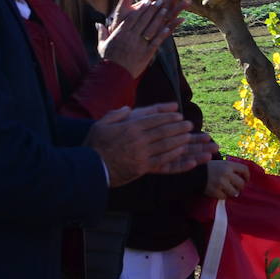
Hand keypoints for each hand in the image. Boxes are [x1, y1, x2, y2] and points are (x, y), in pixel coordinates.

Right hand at [84, 102, 210, 186]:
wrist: (90, 169)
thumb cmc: (94, 146)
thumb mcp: (101, 125)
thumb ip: (116, 115)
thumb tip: (128, 108)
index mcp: (130, 127)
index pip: (154, 119)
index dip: (169, 116)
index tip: (178, 115)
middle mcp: (138, 139)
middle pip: (163, 131)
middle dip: (178, 127)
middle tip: (189, 124)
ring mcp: (141, 154)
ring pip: (166, 145)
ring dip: (179, 140)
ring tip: (189, 136)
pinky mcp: (142, 167)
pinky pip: (162, 160)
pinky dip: (174, 155)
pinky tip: (181, 151)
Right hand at [97, 0, 189, 76]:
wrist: (114, 76)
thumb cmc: (108, 60)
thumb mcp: (101, 45)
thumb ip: (102, 33)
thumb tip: (98, 23)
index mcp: (120, 34)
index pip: (132, 18)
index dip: (141, 10)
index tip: (147, 2)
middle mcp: (130, 37)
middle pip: (143, 20)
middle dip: (152, 10)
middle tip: (160, 1)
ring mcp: (139, 45)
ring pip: (150, 28)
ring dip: (159, 18)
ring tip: (165, 9)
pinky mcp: (146, 53)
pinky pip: (155, 41)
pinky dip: (162, 33)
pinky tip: (168, 26)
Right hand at [204, 159, 249, 198]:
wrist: (193, 173)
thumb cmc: (207, 167)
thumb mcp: (220, 163)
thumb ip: (230, 168)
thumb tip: (241, 175)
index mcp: (228, 165)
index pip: (245, 170)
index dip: (247, 176)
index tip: (246, 179)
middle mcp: (226, 174)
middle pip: (241, 183)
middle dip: (240, 186)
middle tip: (237, 187)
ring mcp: (221, 183)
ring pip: (234, 192)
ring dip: (233, 192)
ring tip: (229, 191)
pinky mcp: (215, 191)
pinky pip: (224, 197)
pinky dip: (223, 196)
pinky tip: (220, 193)